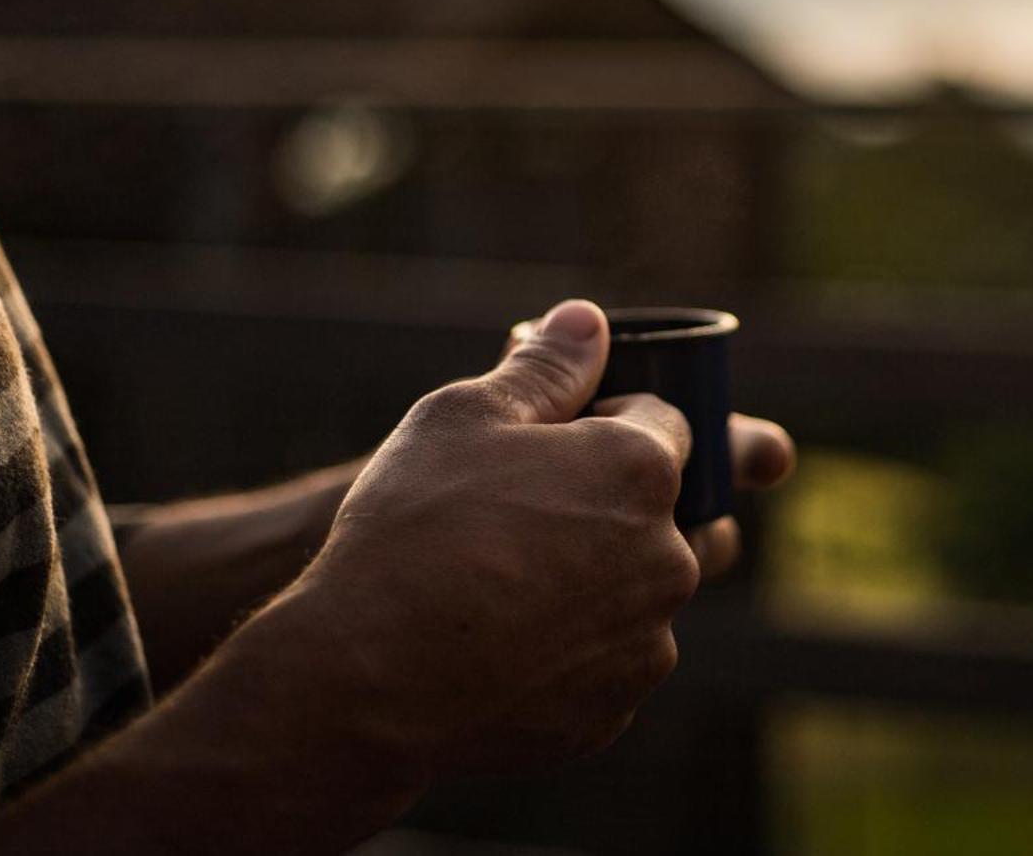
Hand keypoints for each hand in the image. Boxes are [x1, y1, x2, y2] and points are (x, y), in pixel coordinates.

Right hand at [271, 299, 701, 787]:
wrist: (365, 679)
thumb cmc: (411, 531)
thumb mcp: (462, 415)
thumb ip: (543, 366)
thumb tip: (588, 321)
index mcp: (641, 470)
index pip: (666, 424)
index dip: (611, 424)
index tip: (557, 443)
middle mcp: (667, 558)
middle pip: (664, 515)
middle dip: (613, 507)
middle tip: (527, 517)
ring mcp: (645, 643)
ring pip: (637, 595)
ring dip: (595, 583)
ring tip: (502, 587)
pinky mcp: (614, 712)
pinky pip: (605, 666)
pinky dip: (569, 653)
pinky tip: (499, 646)